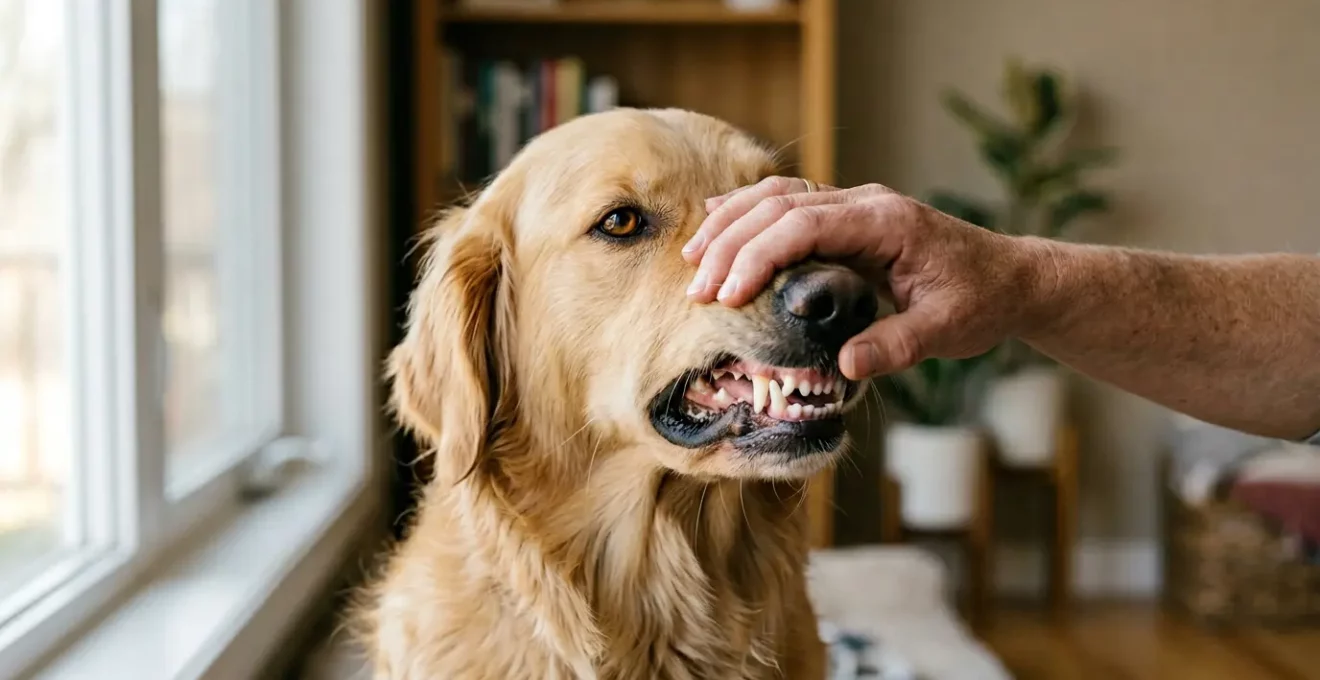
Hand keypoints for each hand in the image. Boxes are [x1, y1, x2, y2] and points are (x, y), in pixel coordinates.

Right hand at [682, 177, 1050, 379]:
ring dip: (731, 226)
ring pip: (777, 196)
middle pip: (780, 205)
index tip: (728, 294)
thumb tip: (841, 366)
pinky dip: (748, 214)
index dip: (759, 256)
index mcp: (887, 222)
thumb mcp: (946, 331)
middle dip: (732, 245)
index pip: (805, 225)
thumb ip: (896, 346)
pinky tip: (717, 225)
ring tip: (693, 261)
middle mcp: (865, 203)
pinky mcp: (847, 218)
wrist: (1010, 278)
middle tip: (698, 290)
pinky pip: (788, 203)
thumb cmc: (981, 302)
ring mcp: (854, 205)